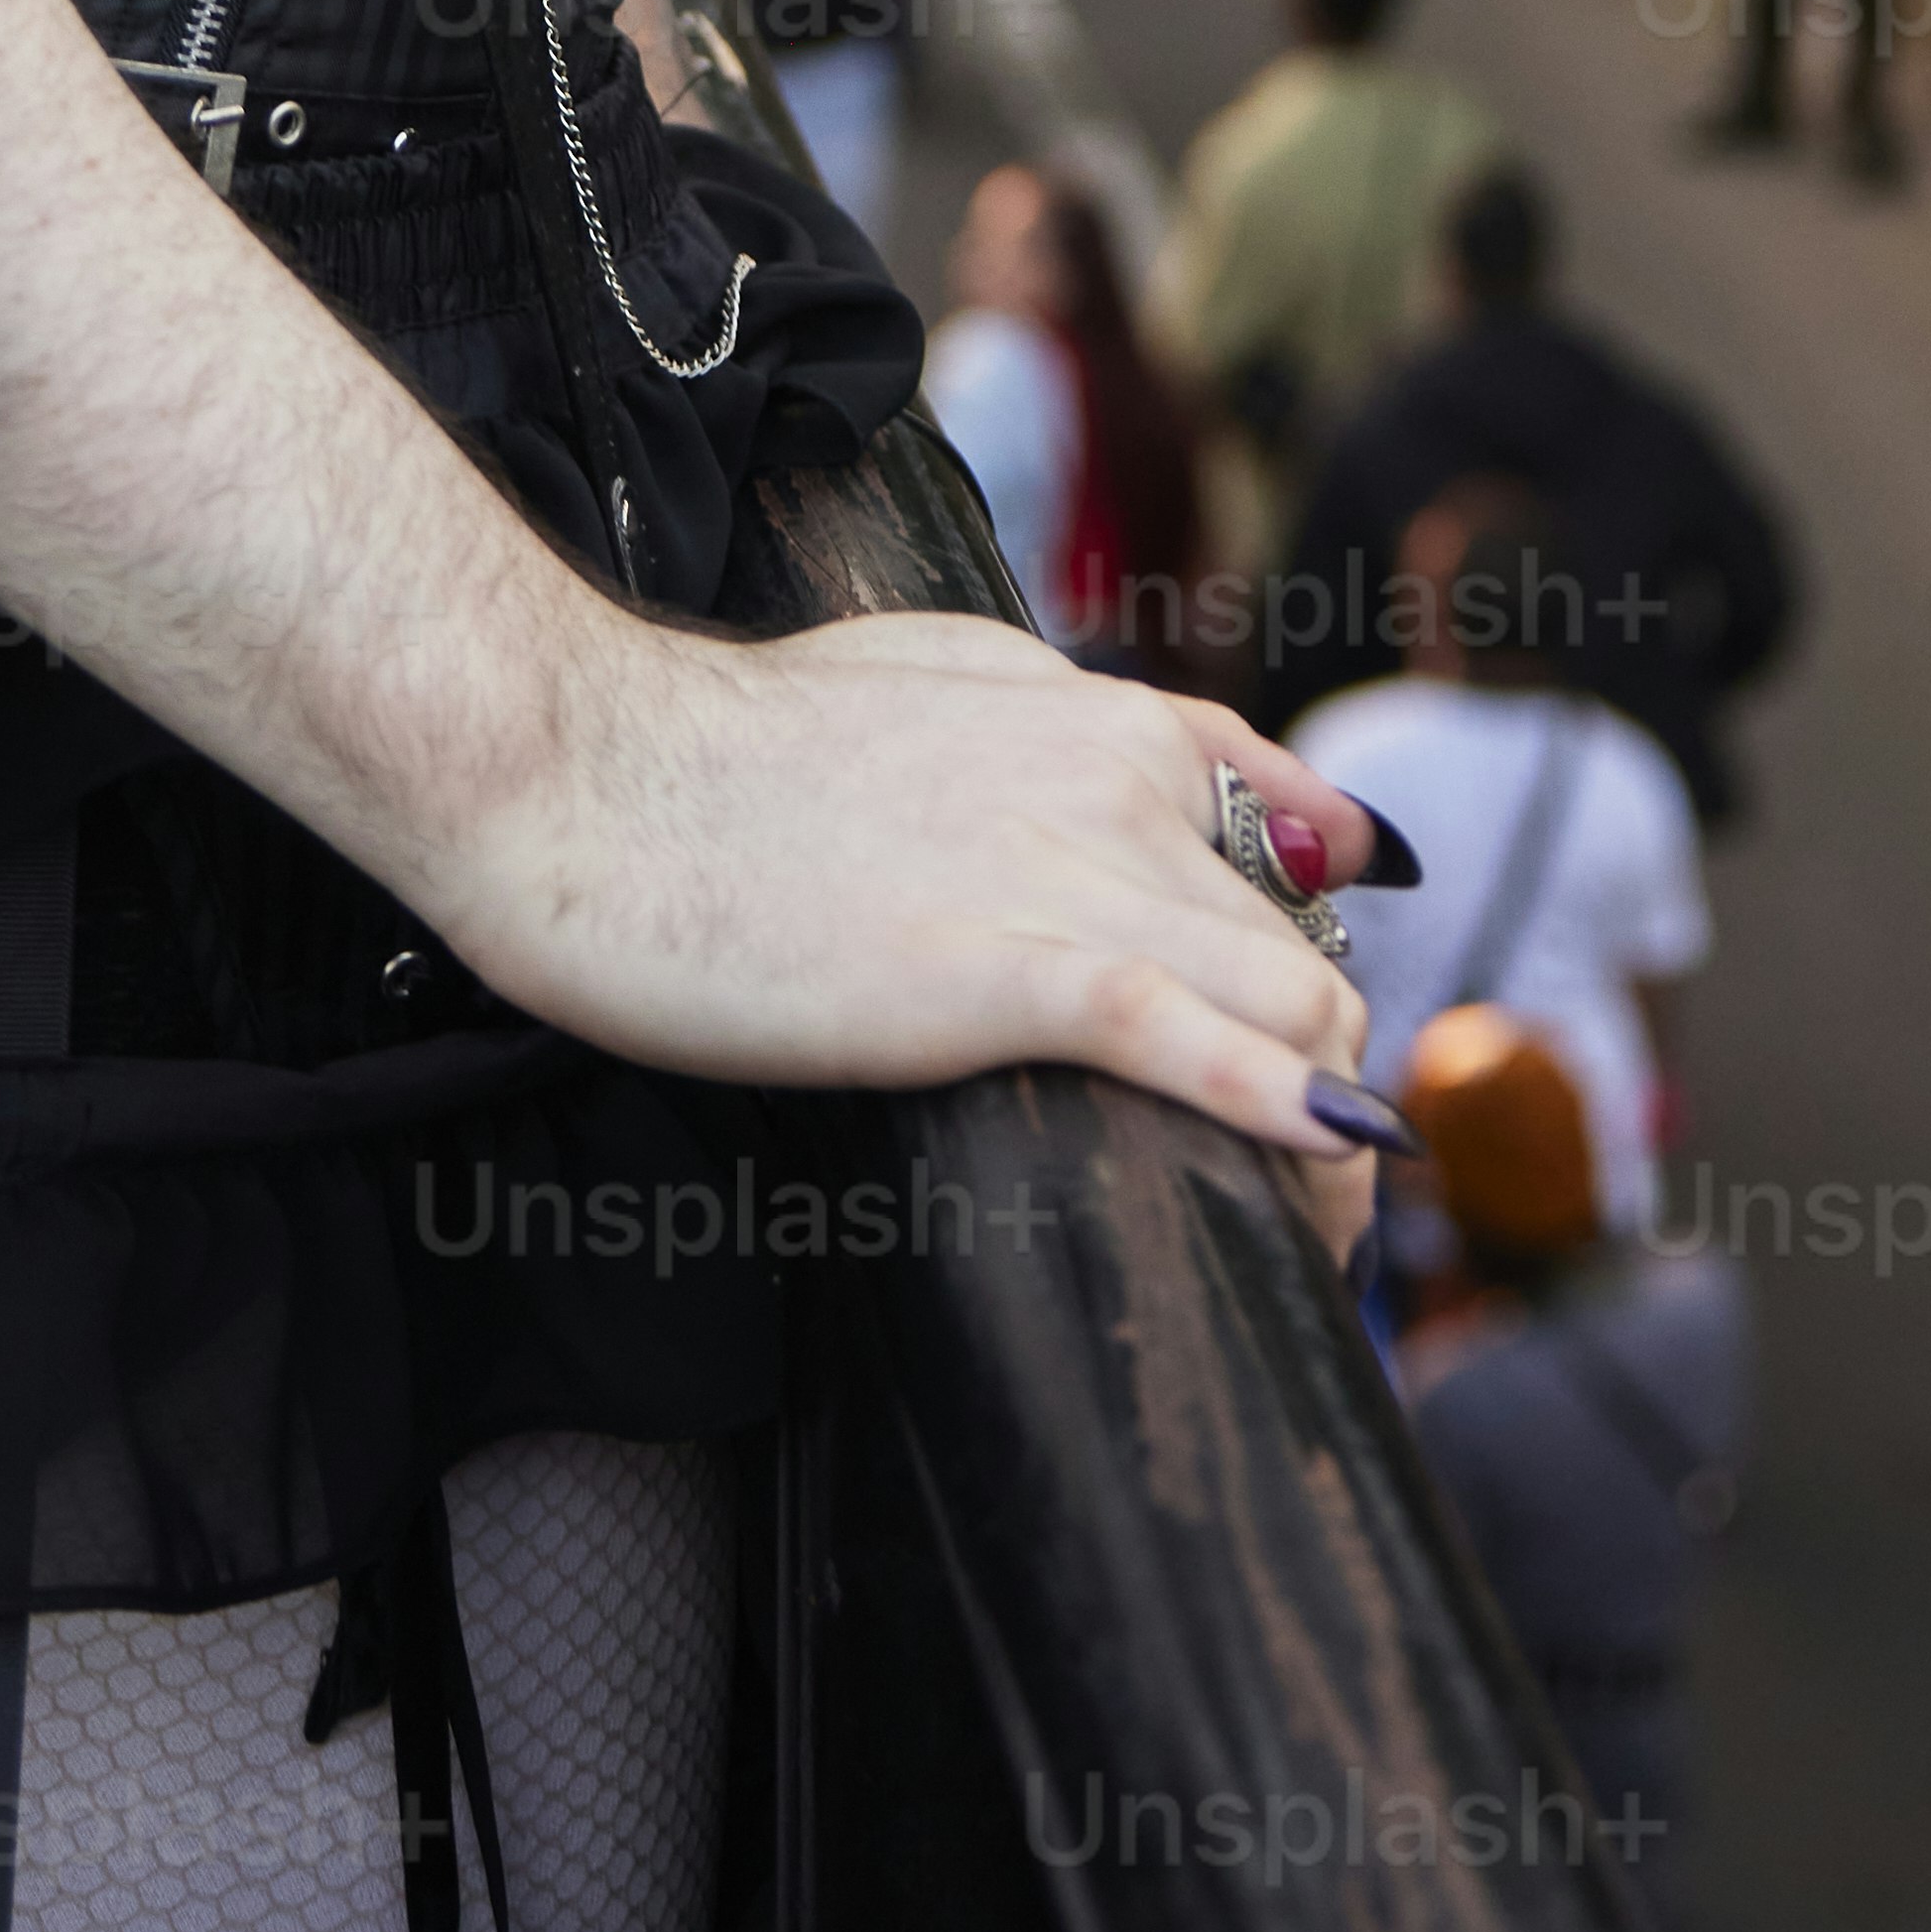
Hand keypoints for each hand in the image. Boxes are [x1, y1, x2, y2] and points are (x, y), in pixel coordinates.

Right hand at [441, 604, 1388, 1156]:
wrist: (590, 771)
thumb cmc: (731, 746)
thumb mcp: (943, 678)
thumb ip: (1072, 730)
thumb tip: (1168, 788)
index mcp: (1107, 726)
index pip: (1293, 855)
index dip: (1313, 974)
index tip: (1310, 1071)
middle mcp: (1123, 787)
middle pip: (1312, 955)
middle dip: (1340, 1084)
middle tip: (1316, 1215)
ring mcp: (1074, 873)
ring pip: (1297, 1003)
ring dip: (1332, 1140)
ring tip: (1318, 1252)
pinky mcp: (1006, 967)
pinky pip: (1189, 1038)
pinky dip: (1277, 1106)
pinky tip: (1328, 1160)